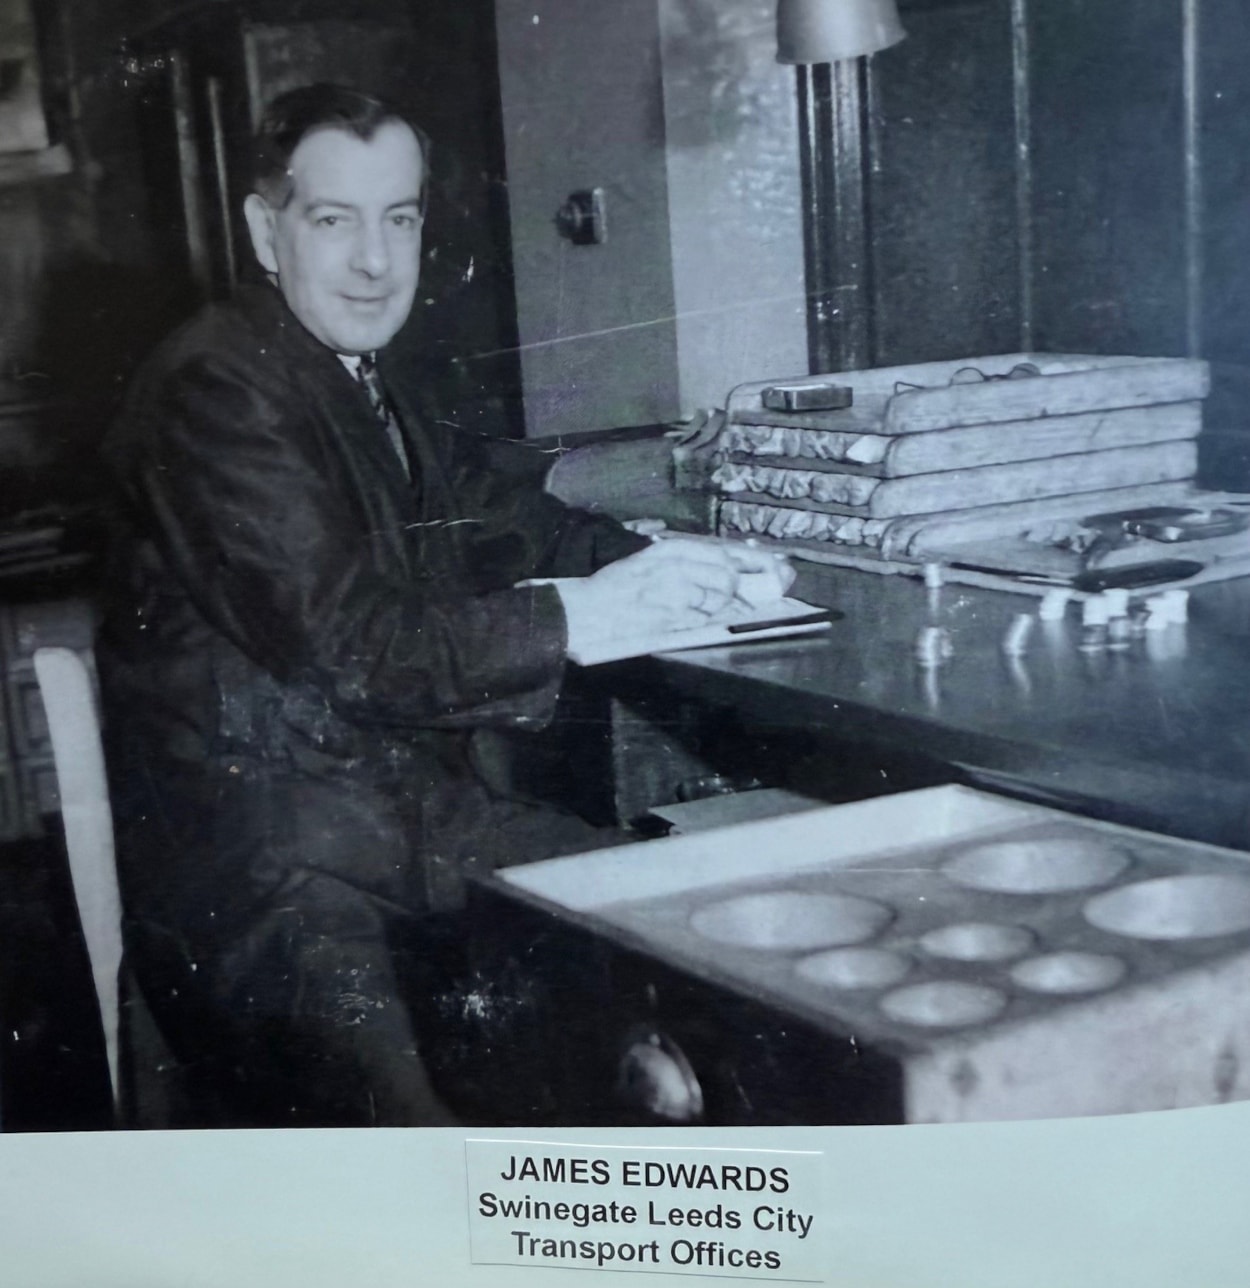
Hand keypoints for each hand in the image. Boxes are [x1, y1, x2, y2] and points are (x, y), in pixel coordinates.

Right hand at [554, 537, 792, 654]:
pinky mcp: (670, 616)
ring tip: (714, 608)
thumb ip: (684, 562)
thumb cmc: (616, 588)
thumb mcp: (648, 562)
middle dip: (740, 589)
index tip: (776, 566)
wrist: (587, 611)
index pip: (722, 551)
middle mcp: (675, 567)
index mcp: (669, 551)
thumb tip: (728, 567)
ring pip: (718, 599)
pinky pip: (702, 619)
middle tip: (749, 597)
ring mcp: (673, 593)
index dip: (754, 559)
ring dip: (722, 608)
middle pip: (726, 576)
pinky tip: (697, 618)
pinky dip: (706, 620)